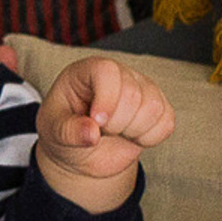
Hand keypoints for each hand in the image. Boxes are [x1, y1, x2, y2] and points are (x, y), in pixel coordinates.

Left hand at [33, 54, 173, 213]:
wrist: (84, 150)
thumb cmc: (66, 131)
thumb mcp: (54, 132)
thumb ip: (69, 131)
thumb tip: (92, 133)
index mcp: (88, 70)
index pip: (108, 71)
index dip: (106, 99)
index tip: (98, 122)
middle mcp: (119, 73)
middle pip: (133, 94)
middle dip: (117, 123)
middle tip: (101, 130)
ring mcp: (142, 88)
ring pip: (154, 107)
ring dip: (133, 131)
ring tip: (116, 132)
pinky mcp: (159, 106)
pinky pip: (167, 122)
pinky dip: (150, 138)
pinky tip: (132, 136)